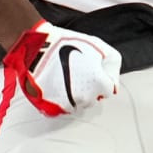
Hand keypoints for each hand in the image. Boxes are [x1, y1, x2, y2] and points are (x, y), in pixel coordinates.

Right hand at [4, 22, 121, 116]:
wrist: (39, 46)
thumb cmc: (67, 44)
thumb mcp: (99, 46)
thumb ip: (112, 64)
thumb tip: (114, 80)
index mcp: (97, 83)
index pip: (108, 91)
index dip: (102, 80)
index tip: (94, 73)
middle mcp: (84, 96)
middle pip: (93, 99)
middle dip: (89, 88)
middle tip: (79, 73)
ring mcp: (67, 102)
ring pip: (79, 104)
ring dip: (76, 94)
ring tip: (67, 78)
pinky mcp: (52, 105)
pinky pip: (63, 108)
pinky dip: (63, 100)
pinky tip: (59, 86)